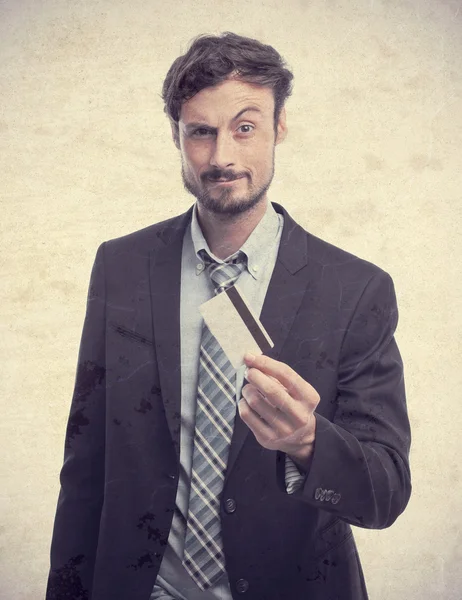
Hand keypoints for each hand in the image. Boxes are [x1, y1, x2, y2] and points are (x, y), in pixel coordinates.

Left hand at [238, 353, 319, 469]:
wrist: (300, 437)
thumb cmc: (293, 403)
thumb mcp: (294, 389)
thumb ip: (276, 374)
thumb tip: (250, 360)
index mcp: (309, 398)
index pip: (285, 374)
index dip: (265, 363)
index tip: (249, 357)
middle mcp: (299, 415)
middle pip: (271, 390)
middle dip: (255, 376)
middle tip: (248, 372)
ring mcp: (283, 429)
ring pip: (256, 402)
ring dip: (247, 390)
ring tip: (249, 388)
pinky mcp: (268, 438)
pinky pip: (247, 415)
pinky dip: (242, 403)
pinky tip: (247, 402)